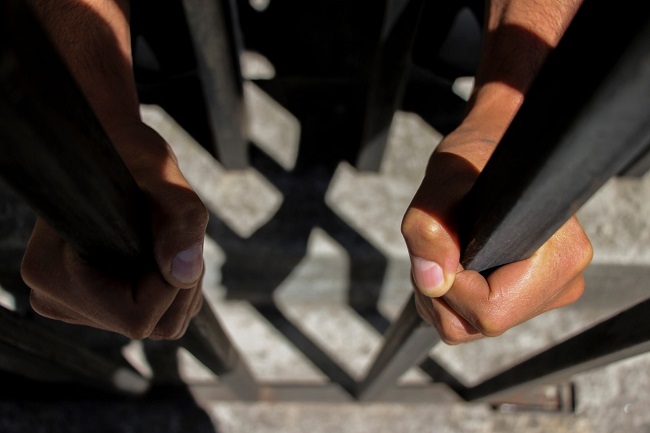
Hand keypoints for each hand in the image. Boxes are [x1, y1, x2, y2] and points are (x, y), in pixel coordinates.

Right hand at [21, 122, 207, 339]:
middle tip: (177, 238)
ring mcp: (71, 303)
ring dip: (178, 288)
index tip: (175, 242)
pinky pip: (149, 315)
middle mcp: (53, 296)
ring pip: (154, 324)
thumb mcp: (163, 175)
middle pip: (149, 327)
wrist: (116, 150)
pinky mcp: (90, 302)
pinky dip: (169, 290)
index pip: (135, 318)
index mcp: (54, 273)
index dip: (170, 286)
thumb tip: (185, 273)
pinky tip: (160, 254)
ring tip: (167, 241)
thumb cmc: (132, 154)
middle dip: (180, 286)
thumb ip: (182, 219)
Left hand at [402, 126, 592, 343]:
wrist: (491, 152)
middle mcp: (563, 280)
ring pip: (474, 326)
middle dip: (443, 294)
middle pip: (481, 325)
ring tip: (448, 250)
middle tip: (440, 248)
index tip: (444, 251)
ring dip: (444, 296)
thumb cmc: (473, 162)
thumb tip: (432, 282)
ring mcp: (549, 291)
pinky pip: (477, 319)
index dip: (452, 288)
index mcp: (558, 257)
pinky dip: (454, 298)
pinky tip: (458, 263)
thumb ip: (430, 231)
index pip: (491, 312)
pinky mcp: (530, 295)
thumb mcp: (441, 183)